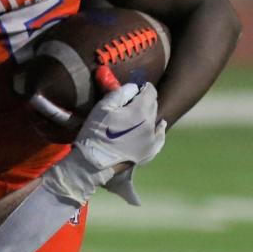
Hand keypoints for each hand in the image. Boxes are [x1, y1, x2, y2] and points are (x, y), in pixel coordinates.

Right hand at [42, 83, 165, 205]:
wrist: (92, 163)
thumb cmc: (95, 133)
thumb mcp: (103, 107)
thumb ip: (121, 92)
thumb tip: (134, 88)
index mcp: (140, 111)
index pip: (150, 91)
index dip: (143, 87)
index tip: (136, 89)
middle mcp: (151, 124)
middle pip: (153, 105)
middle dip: (144, 101)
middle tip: (131, 103)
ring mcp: (152, 139)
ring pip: (155, 119)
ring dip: (148, 115)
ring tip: (136, 117)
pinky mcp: (150, 151)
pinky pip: (159, 137)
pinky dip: (158, 130)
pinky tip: (158, 126)